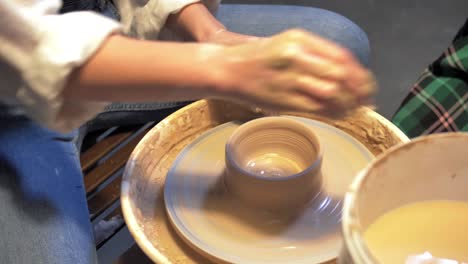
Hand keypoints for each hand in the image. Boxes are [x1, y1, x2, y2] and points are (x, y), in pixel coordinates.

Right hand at [212, 29, 375, 115]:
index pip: (341, 56)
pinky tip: (338, 114)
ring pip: (331, 93)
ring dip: (347, 103)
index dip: (359, 73)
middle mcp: (296, 57)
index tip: (367, 83)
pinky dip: (332, 112)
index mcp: (300, 39)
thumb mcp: (289, 43)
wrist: (229, 70)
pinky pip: (316, 108)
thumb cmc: (260, 57)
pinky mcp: (283, 99)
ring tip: (354, 108)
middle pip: (340, 75)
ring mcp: (289, 79)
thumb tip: (348, 72)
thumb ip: (316, 54)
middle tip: (366, 99)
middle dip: (358, 90)